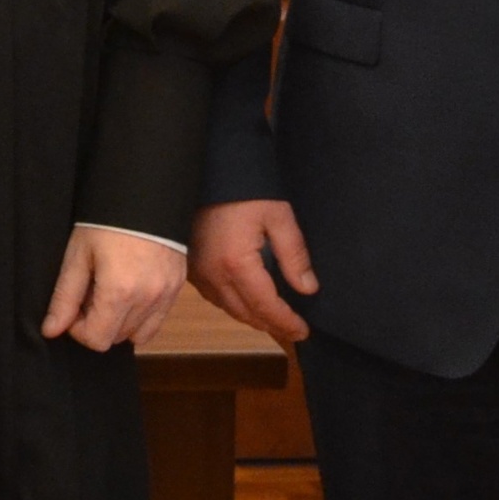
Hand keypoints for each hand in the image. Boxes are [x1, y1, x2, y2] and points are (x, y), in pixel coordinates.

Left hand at [41, 224, 187, 351]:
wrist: (144, 193)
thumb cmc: (107, 220)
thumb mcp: (78, 255)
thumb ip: (65, 297)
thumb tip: (51, 330)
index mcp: (119, 292)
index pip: (96, 340)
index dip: (79, 329)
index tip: (74, 307)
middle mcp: (147, 299)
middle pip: (116, 338)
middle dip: (98, 323)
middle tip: (90, 293)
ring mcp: (165, 295)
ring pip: (137, 334)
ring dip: (119, 322)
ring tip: (109, 291)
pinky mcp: (176, 288)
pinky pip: (157, 321)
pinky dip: (140, 317)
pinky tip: (129, 292)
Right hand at [188, 200, 317, 346]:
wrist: (211, 167)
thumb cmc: (246, 189)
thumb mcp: (278, 217)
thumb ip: (294, 255)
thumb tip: (307, 289)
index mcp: (236, 264)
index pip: (265, 306)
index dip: (286, 322)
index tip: (303, 331)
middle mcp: (213, 274)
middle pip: (245, 313)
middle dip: (271, 325)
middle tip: (293, 330)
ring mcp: (197, 272)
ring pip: (228, 308)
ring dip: (252, 317)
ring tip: (274, 320)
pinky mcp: (191, 266)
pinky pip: (213, 297)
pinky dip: (233, 305)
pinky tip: (246, 301)